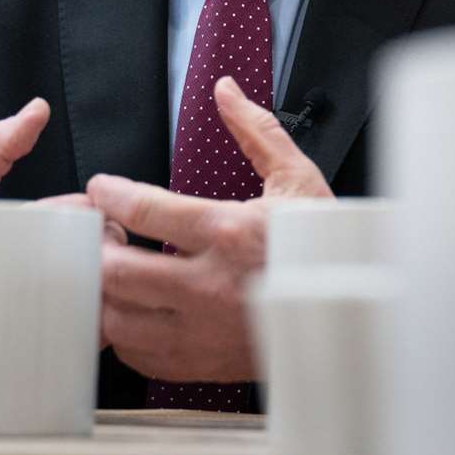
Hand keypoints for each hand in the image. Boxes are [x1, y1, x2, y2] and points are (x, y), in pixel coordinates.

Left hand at [86, 76, 331, 381]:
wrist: (355, 316)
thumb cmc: (326, 248)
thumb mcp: (296, 180)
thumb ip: (255, 131)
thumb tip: (226, 90)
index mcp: (229, 232)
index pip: (144, 209)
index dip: (110, 194)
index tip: (101, 189)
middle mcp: (209, 285)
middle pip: (116, 269)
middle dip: (99, 245)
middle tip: (103, 231)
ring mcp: (202, 331)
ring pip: (117, 317)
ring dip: (106, 290)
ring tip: (117, 268)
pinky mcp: (201, 364)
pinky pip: (137, 354)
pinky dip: (126, 330)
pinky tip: (138, 307)